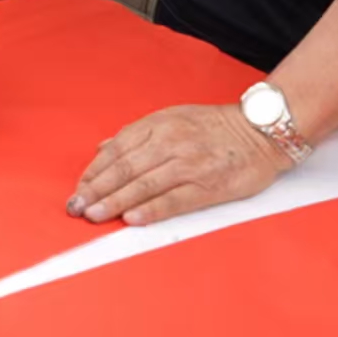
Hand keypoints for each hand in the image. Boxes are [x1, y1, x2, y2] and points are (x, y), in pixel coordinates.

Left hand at [66, 103, 289, 225]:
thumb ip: (137, 134)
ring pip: (143, 185)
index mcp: (159, 124)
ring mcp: (189, 164)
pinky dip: (151, 210)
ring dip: (114, 202)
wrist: (261, 131)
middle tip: (76, 207)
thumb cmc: (216, 126)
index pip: (117, 149)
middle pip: (124, 168)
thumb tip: (103, 148)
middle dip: (96, 189)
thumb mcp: (173, 117)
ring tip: (94, 215)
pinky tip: (132, 219)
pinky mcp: (208, 185)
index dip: (94, 171)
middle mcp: (170, 142)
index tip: (79, 188)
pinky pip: (174, 200)